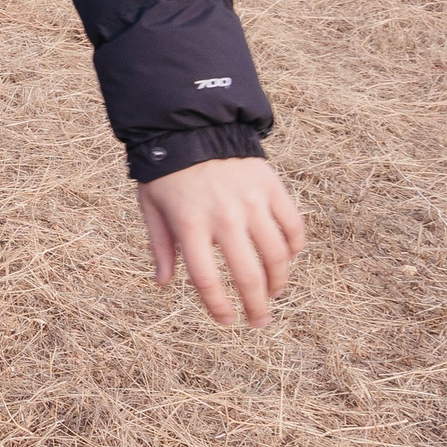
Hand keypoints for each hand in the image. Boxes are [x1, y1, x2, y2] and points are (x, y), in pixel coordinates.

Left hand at [135, 156, 307, 327]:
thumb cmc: (166, 171)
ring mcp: (252, 202)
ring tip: (274, 294)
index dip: (219, 306)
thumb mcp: (151, 206)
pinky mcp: (272, 188)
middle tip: (259, 321)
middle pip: (248, 274)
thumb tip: (164, 283)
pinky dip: (295, 247)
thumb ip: (160, 245)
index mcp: (190, 224)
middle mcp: (224, 217)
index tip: (227, 320)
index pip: (207, 279)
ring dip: (279, 281)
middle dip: (256, 305)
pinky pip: (293, 226)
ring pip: (277, 255)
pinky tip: (288, 258)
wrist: (192, 126)